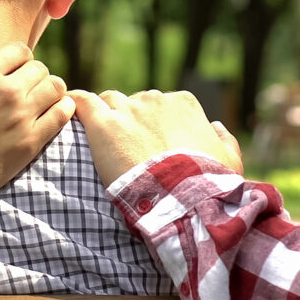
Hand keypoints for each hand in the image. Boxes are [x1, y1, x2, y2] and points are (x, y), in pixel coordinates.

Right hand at [0, 41, 73, 211]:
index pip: (20, 50)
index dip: (16, 58)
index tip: (11, 70)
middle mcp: (6, 89)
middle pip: (39, 68)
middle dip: (32, 74)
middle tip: (22, 87)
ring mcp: (21, 117)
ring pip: (56, 88)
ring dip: (49, 89)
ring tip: (38, 99)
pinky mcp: (30, 143)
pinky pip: (61, 116)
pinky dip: (63, 109)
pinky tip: (54, 111)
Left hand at [70, 89, 242, 185]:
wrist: (183, 199)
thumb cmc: (209, 184)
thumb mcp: (230, 162)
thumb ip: (225, 140)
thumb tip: (216, 127)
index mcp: (184, 104)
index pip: (163, 104)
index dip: (155, 125)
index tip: (152, 144)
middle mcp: (156, 100)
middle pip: (135, 103)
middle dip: (131, 122)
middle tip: (127, 149)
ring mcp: (128, 111)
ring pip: (110, 102)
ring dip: (107, 116)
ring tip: (102, 139)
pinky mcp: (104, 126)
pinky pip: (83, 102)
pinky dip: (76, 103)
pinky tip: (69, 107)